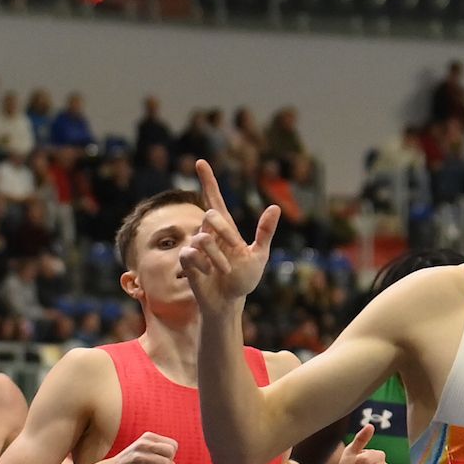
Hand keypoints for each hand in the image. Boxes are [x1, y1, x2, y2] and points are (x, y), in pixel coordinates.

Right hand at [97, 432, 177, 463]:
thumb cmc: (130, 462)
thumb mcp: (144, 449)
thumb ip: (160, 453)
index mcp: (147, 437)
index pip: (173, 444)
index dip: (170, 454)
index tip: (161, 458)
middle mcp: (144, 445)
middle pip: (171, 452)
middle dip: (169, 461)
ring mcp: (140, 457)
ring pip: (167, 463)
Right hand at [175, 158, 277, 318]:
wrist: (229, 302)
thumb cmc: (243, 279)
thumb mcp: (260, 256)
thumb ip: (265, 233)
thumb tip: (275, 207)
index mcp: (226, 228)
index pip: (215, 199)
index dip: (208, 180)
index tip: (200, 162)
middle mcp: (209, 233)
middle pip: (211, 214)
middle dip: (224, 231)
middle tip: (234, 251)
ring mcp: (197, 246)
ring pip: (202, 237)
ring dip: (217, 256)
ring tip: (225, 271)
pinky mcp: (188, 261)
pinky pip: (190, 253)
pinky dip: (203, 264)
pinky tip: (208, 274)